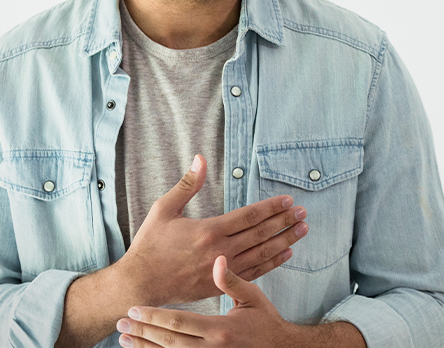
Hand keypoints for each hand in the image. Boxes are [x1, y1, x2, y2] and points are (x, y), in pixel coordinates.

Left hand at [115, 255, 291, 347]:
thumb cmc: (266, 321)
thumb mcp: (253, 297)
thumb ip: (232, 281)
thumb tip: (218, 260)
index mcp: (220, 329)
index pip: (179, 323)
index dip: (154, 317)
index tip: (134, 309)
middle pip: (168, 342)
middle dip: (142, 332)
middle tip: (120, 322)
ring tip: (124, 338)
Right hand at [116, 155, 308, 306]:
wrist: (140, 283)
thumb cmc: (150, 245)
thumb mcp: (164, 209)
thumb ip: (187, 184)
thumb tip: (200, 158)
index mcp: (209, 230)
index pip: (249, 216)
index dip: (271, 207)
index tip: (288, 200)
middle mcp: (220, 251)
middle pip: (260, 233)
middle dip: (284, 222)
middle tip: (303, 213)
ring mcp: (222, 270)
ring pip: (262, 254)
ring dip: (284, 241)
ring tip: (301, 230)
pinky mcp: (220, 285)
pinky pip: (253, 273)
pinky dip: (272, 263)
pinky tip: (286, 253)